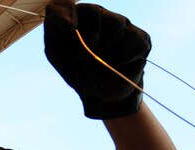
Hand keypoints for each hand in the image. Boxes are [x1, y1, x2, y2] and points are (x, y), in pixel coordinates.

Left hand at [43, 0, 150, 119]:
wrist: (100, 95)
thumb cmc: (77, 70)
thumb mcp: (57, 53)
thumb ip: (55, 30)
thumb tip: (69, 22)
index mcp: (75, 17)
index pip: (65, 3)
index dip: (66, 14)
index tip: (68, 29)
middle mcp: (98, 15)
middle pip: (92, 11)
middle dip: (88, 37)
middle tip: (82, 57)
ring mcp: (120, 24)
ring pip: (116, 23)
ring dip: (107, 48)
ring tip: (102, 62)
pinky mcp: (138, 37)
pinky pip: (133, 39)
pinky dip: (125, 56)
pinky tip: (118, 64)